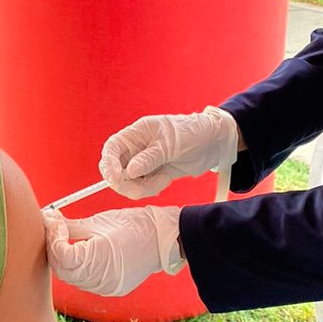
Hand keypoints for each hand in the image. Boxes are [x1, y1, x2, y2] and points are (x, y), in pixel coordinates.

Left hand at [43, 206, 182, 296]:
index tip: (54, 222)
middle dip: (54, 248)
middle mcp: (102, 279)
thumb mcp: (99, 222)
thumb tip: (48, 221)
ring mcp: (106, 287)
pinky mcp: (111, 289)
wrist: (163, 239)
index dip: (53, 238)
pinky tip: (79, 252)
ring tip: (65, 238)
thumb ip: (70, 225)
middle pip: (63, 269)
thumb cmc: (133, 225)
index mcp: (100, 258)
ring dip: (64, 259)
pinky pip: (85, 281)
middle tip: (54, 228)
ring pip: (72, 277)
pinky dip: (77, 268)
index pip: (62, 255)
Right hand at [99, 107, 237, 198]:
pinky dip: (151, 189)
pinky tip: (165, 181)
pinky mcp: (154, 174)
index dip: (108, 164)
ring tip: (163, 180)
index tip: (115, 178)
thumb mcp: (170, 144)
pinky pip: (143, 187)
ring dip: (143, 187)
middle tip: (144, 186)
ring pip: (129, 182)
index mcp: (136, 133)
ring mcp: (145, 163)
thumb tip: (129, 171)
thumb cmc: (192, 132)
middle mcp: (136, 149)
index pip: (112, 148)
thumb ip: (149, 158)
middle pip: (116, 170)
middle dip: (127, 182)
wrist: (214, 143)